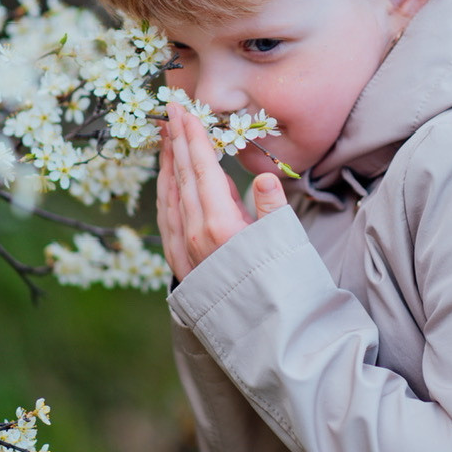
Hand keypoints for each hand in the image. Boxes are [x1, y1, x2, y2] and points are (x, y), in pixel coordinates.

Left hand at [158, 102, 287, 281]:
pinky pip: (166, 220)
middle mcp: (194, 236)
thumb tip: (263, 177)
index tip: (184, 110)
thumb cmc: (285, 289)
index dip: (193, 137)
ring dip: (167, 164)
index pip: (202, 169)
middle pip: (181, 177)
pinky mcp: (181, 265)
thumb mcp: (285, 244)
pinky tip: (166, 183)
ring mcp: (184, 252)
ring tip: (167, 138)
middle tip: (170, 111)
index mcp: (220, 225)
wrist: (269, 341)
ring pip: (169, 197)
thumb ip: (272, 208)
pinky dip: (165, 194)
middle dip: (177, 141)